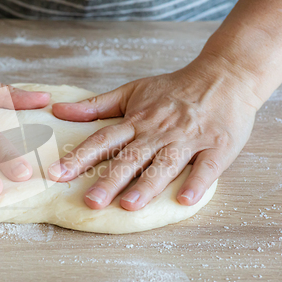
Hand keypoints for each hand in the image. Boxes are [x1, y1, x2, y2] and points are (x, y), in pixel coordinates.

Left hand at [49, 57, 258, 210]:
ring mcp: (189, 138)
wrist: (224, 76)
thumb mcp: (131, 91)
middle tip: (90, 202)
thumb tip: (58, 111)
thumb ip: (96, 106)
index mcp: (138, 120)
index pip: (103, 140)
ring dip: (147, 185)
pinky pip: (206, 166)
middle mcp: (159, 131)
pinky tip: (184, 199)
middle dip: (109, 180)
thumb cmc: (174, 89)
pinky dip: (197, 182)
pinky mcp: (217, 146)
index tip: (57, 174)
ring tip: (128, 205)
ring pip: (165, 163)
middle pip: (131, 157)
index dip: (79, 157)